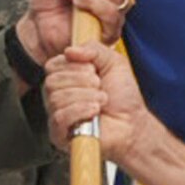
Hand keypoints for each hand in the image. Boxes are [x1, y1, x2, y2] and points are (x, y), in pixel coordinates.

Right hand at [44, 42, 150, 165]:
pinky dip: (79, 111)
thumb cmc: (123, 98)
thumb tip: (70, 50)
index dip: (72, 65)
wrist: (132, 124)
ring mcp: (57, 115)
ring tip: (102, 100)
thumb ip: (94, 49)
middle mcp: (57, 96)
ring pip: (56, 99)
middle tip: (99, 85)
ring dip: (85, 96)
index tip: (92, 69)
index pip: (52, 66)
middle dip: (80, 81)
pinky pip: (59, 118)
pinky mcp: (59, 135)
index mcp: (66, 78)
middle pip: (52, 81)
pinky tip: (94, 111)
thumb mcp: (113, 62)